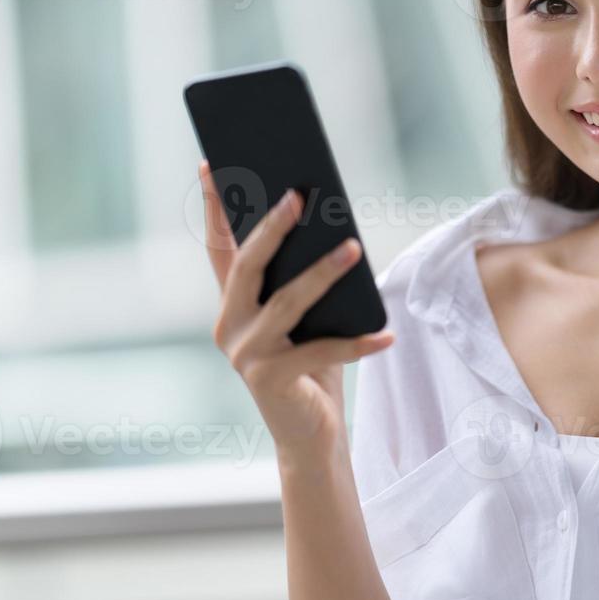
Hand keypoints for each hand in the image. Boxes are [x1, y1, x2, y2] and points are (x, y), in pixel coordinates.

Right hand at [199, 161, 393, 460]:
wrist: (312, 436)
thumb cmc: (316, 368)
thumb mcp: (311, 319)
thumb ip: (306, 282)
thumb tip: (335, 233)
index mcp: (234, 306)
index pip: (220, 248)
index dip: (215, 207)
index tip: (212, 163)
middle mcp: (229, 326)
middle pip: (249, 266)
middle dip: (272, 227)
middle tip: (299, 196)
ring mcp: (245, 354)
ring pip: (286, 302)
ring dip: (322, 273)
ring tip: (353, 248)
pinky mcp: (269, 380)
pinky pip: (320, 352)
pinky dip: (357, 344)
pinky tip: (386, 334)